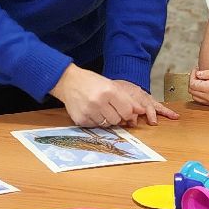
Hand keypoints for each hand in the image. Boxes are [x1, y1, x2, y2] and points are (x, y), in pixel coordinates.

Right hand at [52, 66, 175, 126]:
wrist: (67, 81)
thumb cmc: (91, 82)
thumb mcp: (111, 85)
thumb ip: (127, 99)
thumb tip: (141, 110)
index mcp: (109, 91)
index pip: (127, 111)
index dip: (127, 113)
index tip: (124, 111)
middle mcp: (98, 102)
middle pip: (117, 120)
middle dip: (116, 115)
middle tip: (109, 107)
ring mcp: (88, 111)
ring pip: (106, 124)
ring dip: (105, 118)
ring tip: (99, 108)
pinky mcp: (80, 119)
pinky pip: (95, 126)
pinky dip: (95, 120)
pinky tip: (90, 111)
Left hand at [187, 69, 208, 107]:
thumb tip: (198, 74)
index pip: (193, 84)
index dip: (192, 75)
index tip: (196, 69)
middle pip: (192, 91)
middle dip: (192, 81)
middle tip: (198, 73)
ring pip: (195, 97)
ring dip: (195, 88)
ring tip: (202, 79)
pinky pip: (202, 101)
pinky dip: (200, 94)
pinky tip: (207, 86)